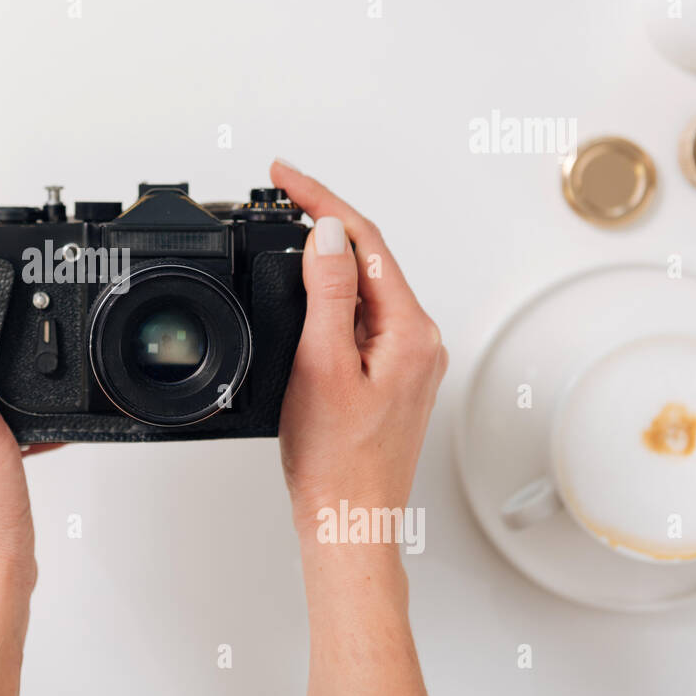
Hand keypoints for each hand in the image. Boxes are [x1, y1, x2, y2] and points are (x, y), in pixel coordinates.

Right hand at [271, 159, 446, 695]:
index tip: (284, 175)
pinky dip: (329, 295)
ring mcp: (405, 358)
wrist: (348, 520)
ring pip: (362, 287)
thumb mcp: (322, 366)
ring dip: (324, 258)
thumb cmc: (337, 461)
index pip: (365, 241)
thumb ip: (327, 293)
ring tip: (282, 234)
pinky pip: (359, 316)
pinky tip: (302, 294)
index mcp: (410, 331)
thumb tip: (327, 234)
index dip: (320, 200)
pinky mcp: (388, 375)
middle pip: (368, 257)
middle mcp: (417, 339)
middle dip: (322, 221)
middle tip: (278, 194)